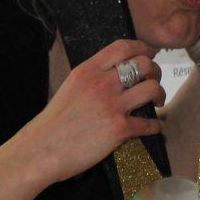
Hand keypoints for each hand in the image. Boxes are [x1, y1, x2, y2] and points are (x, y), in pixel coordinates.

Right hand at [22, 39, 164, 184]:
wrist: (39, 152)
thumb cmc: (52, 123)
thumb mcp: (69, 87)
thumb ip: (93, 77)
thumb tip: (115, 73)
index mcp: (88, 71)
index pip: (123, 47)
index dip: (142, 47)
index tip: (150, 54)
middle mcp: (102, 84)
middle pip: (144, 64)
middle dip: (156, 71)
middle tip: (155, 80)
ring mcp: (112, 105)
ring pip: (152, 88)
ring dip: (160, 94)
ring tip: (158, 101)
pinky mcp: (119, 128)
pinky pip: (149, 123)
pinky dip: (156, 125)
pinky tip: (155, 127)